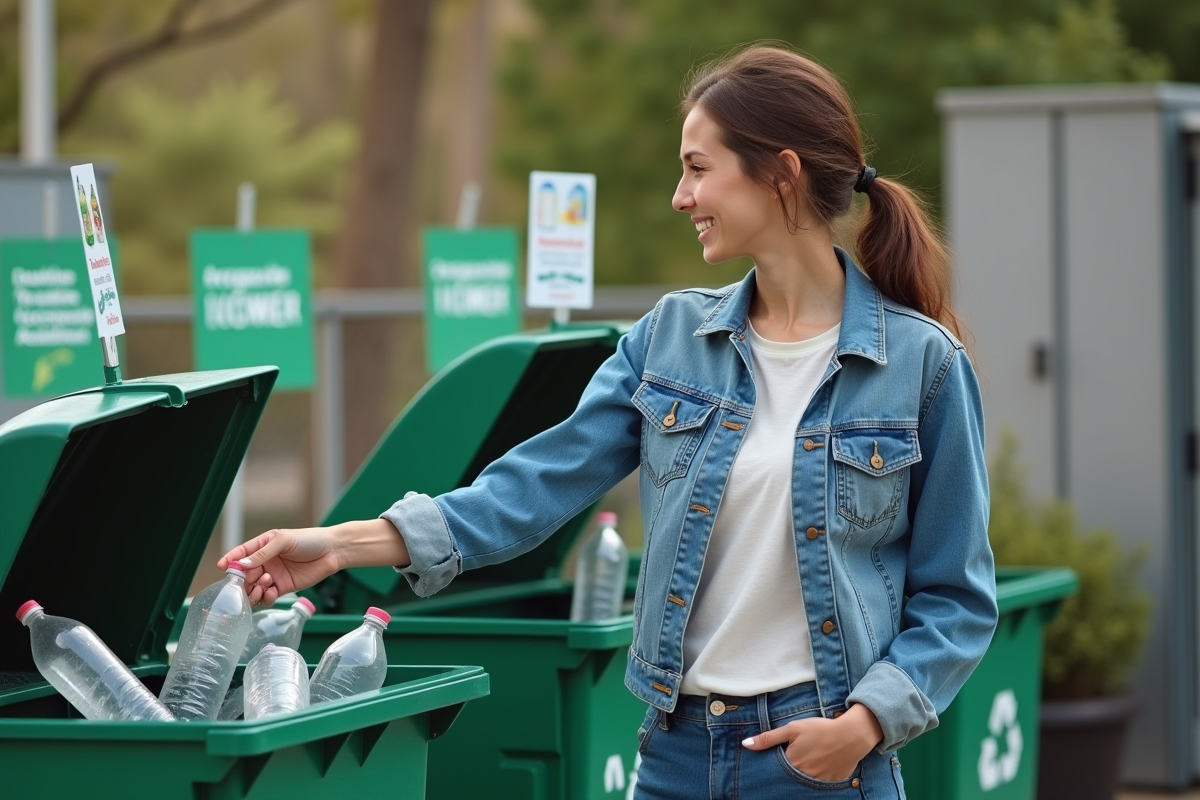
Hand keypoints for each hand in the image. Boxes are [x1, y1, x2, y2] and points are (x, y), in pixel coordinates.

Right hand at [218, 527, 341, 605]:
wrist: (332, 551)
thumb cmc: (309, 540)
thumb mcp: (283, 541)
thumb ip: (262, 553)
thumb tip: (241, 565)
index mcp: (263, 546)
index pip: (241, 554)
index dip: (230, 560)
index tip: (222, 567)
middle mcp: (265, 562)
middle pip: (245, 575)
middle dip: (244, 580)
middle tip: (252, 580)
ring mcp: (273, 576)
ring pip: (254, 588)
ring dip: (254, 590)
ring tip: (265, 584)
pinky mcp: (283, 588)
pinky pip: (267, 597)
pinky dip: (266, 597)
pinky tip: (273, 592)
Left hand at [741, 703, 882, 781]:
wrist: (852, 735)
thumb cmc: (820, 729)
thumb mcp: (793, 729)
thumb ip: (768, 738)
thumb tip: (746, 744)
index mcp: (791, 763)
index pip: (776, 769)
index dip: (777, 762)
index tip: (781, 756)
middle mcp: (803, 777)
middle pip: (789, 777)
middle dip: (789, 770)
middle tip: (799, 756)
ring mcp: (817, 783)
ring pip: (803, 782)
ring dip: (802, 774)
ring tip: (810, 759)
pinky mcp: (830, 784)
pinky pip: (818, 785)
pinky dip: (816, 777)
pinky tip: (820, 764)